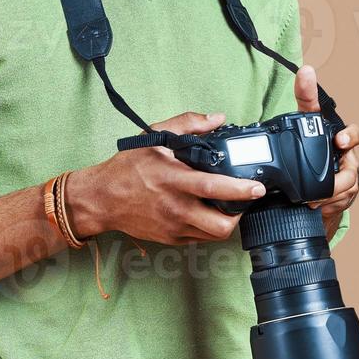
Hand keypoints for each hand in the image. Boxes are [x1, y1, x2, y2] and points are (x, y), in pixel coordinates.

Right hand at [64, 111, 266, 244]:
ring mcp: (173, 227)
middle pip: (221, 225)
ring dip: (227, 221)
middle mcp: (175, 208)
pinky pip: (200, 238)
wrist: (101, 199)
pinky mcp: (171, 239)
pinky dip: (208, 226)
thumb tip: (217, 119)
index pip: (214, 188)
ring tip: (228, 205)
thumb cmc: (127, 167)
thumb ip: (187, 124)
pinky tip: (206, 211)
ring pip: (213, 235)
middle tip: (245, 200)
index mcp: (173, 180)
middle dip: (240, 215)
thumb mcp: (154, 137)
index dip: (240, 190)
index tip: (258, 187)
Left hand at [293, 65, 358, 238]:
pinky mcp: (342, 199)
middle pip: (351, 172)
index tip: (340, 140)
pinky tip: (314, 207)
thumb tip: (306, 70)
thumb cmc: (309, 147)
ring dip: (328, 197)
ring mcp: (347, 181)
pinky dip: (326, 207)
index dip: (351, 136)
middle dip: (338, 183)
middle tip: (320, 190)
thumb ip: (305, 97)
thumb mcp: (305, 122)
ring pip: (345, 191)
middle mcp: (347, 160)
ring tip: (310, 200)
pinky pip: (338, 205)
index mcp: (340, 141)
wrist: (306, 181)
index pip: (355, 135)